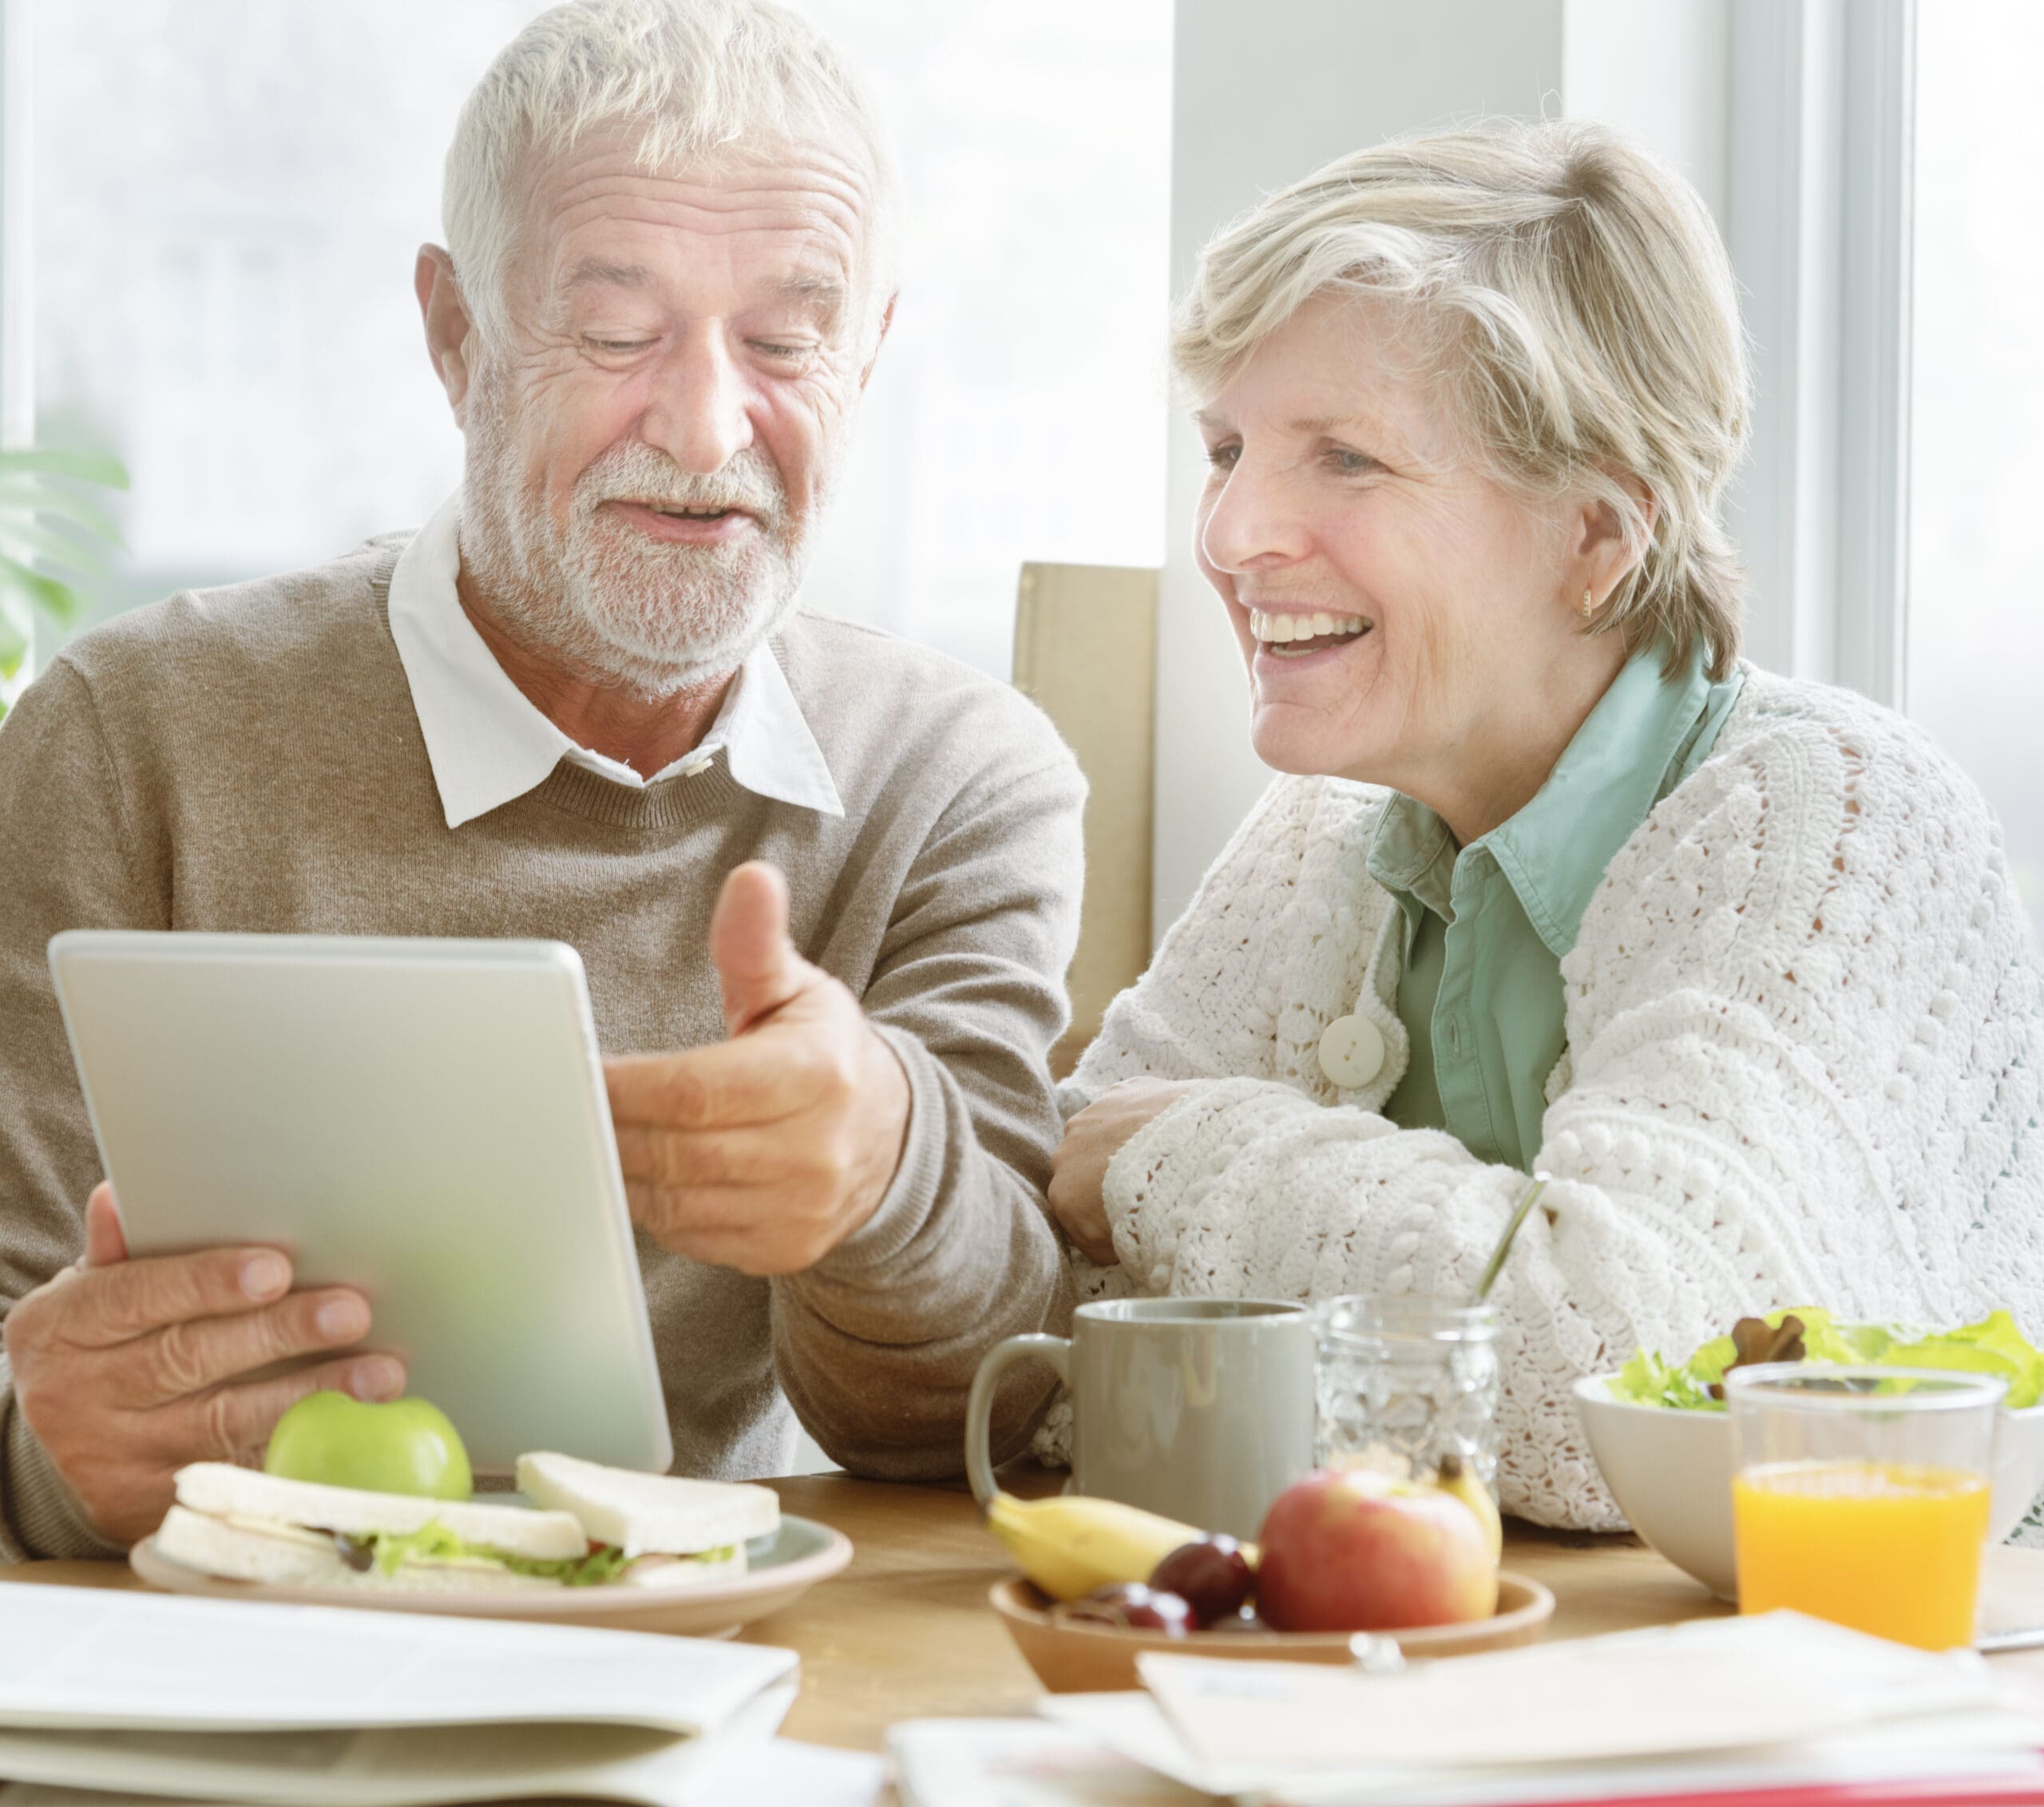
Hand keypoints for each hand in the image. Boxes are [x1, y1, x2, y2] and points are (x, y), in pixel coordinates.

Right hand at [2, 1185, 405, 1545]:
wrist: (52, 1442)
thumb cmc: (99, 1343)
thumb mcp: (90, 1293)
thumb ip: (120, 1251)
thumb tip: (120, 1199)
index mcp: (63, 1328)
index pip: (139, 1296)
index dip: (208, 1281)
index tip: (276, 1269)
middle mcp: (81, 1396)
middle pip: (189, 1359)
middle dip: (278, 1335)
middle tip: (352, 1313)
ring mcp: (114, 1460)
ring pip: (221, 1425)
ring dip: (308, 1397)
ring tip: (379, 1375)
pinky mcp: (147, 1508)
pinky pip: (233, 1478)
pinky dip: (294, 1455)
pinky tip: (349, 1434)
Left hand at [607, 861, 910, 1274]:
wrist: (893, 1139)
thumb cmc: (826, 1056)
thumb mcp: (797, 990)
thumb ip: (757, 942)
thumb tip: (751, 878)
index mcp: (817, 1075)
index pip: (694, 1090)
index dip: (625, 1086)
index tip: (578, 1071)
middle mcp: (815, 1150)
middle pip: (676, 1150)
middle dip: (613, 1128)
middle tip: (567, 1105)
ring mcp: (800, 1209)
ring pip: (676, 1202)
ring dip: (624, 1171)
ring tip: (600, 1136)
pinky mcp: (784, 1249)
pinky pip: (690, 1237)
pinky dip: (654, 1209)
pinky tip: (643, 1174)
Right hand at [1048, 1077, 1197, 1264]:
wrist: (1184, 1161)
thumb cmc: (1151, 1211)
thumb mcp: (1120, 1249)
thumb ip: (1104, 1245)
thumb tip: (1110, 1244)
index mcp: (1062, 1192)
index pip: (1075, 1209)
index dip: (1098, 1220)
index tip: (1125, 1226)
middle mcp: (1069, 1148)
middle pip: (1085, 1165)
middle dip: (1106, 1177)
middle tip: (1143, 1191)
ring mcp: (1096, 1113)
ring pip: (1104, 1130)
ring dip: (1123, 1142)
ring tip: (1159, 1158)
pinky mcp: (1126, 1089)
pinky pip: (1130, 1104)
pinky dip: (1144, 1116)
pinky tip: (1167, 1128)